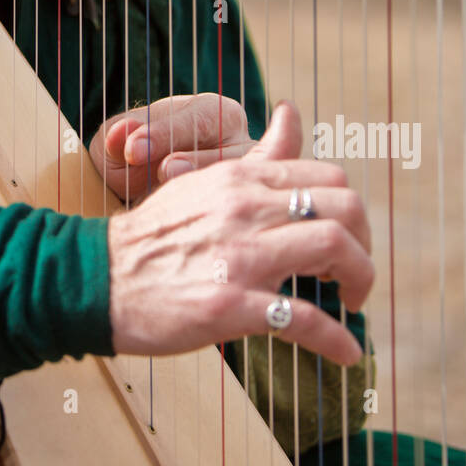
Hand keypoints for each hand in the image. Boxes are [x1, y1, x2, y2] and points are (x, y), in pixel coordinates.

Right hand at [107, 101, 371, 365]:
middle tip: (353, 274)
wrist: (99, 277)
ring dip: (361, 282)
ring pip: (336, 251)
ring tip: (352, 304)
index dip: (352, 212)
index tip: (345, 239)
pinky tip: (346, 353)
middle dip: (365, 245)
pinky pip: (305, 319)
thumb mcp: (206, 180)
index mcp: (243, 178)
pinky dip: (337, 340)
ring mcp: (241, 256)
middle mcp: (248, 209)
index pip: (330, 176)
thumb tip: (291, 111)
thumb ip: (259, 155)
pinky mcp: (231, 305)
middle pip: (345, 209)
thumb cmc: (155, 234)